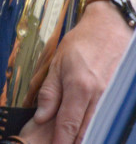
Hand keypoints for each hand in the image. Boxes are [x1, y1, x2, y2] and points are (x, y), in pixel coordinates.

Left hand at [25, 2, 131, 143]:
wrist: (111, 28)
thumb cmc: (81, 43)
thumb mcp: (56, 64)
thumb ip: (50, 92)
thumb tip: (41, 117)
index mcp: (79, 88)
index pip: (68, 124)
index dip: (60, 141)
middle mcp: (99, 96)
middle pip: (86, 131)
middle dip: (74, 142)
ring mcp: (111, 98)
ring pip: (97, 126)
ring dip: (86, 136)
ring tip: (72, 139)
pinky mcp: (118, 97)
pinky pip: (106, 118)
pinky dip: (97, 126)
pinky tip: (88, 130)